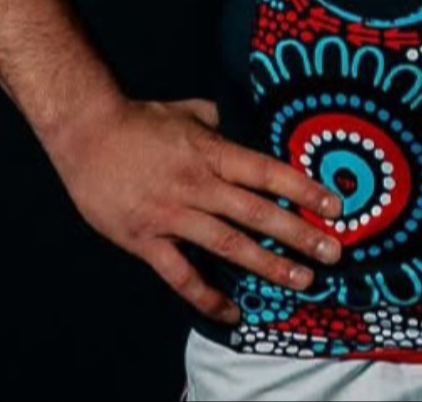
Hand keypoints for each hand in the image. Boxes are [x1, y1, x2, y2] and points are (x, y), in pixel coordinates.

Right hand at [48, 95, 343, 324]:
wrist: (87, 134)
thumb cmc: (140, 119)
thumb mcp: (190, 111)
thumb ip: (221, 122)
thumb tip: (248, 122)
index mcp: (211, 152)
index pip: (267, 171)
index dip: (303, 189)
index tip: (334, 205)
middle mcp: (197, 185)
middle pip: (256, 213)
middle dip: (299, 234)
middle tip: (333, 253)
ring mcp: (171, 214)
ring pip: (227, 246)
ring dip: (267, 265)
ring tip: (302, 280)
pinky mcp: (145, 240)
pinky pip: (181, 275)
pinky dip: (207, 296)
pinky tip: (232, 311)